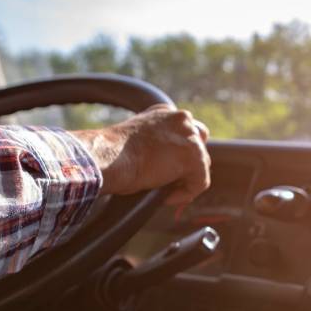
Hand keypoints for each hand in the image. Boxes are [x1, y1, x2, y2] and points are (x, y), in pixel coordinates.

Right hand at [73, 105, 210, 205]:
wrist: (109, 157)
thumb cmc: (112, 154)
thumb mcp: (136, 142)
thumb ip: (155, 146)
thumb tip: (165, 167)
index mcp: (165, 111)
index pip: (185, 132)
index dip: (179, 154)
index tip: (167, 171)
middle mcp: (181, 119)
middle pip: (199, 145)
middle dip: (188, 165)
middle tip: (170, 183)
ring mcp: (190, 137)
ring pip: (200, 166)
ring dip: (185, 181)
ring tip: (164, 192)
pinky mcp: (194, 157)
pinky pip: (200, 183)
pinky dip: (185, 194)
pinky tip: (166, 198)